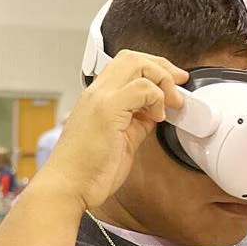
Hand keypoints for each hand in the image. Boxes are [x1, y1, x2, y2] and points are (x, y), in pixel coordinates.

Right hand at [37, 51, 187, 209]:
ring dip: (163, 80)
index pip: (126, 66)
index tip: (173, 84)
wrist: (67, 188)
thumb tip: (156, 113)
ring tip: (172, 103)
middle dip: (162, 67)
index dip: (154, 69)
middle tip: (179, 84)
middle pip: (132, 57)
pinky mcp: (107, 110)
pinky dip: (157, 98)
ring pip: (136, 63)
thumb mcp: (120, 140)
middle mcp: (96, 93)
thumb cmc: (88, 171)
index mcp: (97, 98)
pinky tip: (158, 118)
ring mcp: (100, 99)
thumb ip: (137, 122)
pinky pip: (141, 88)